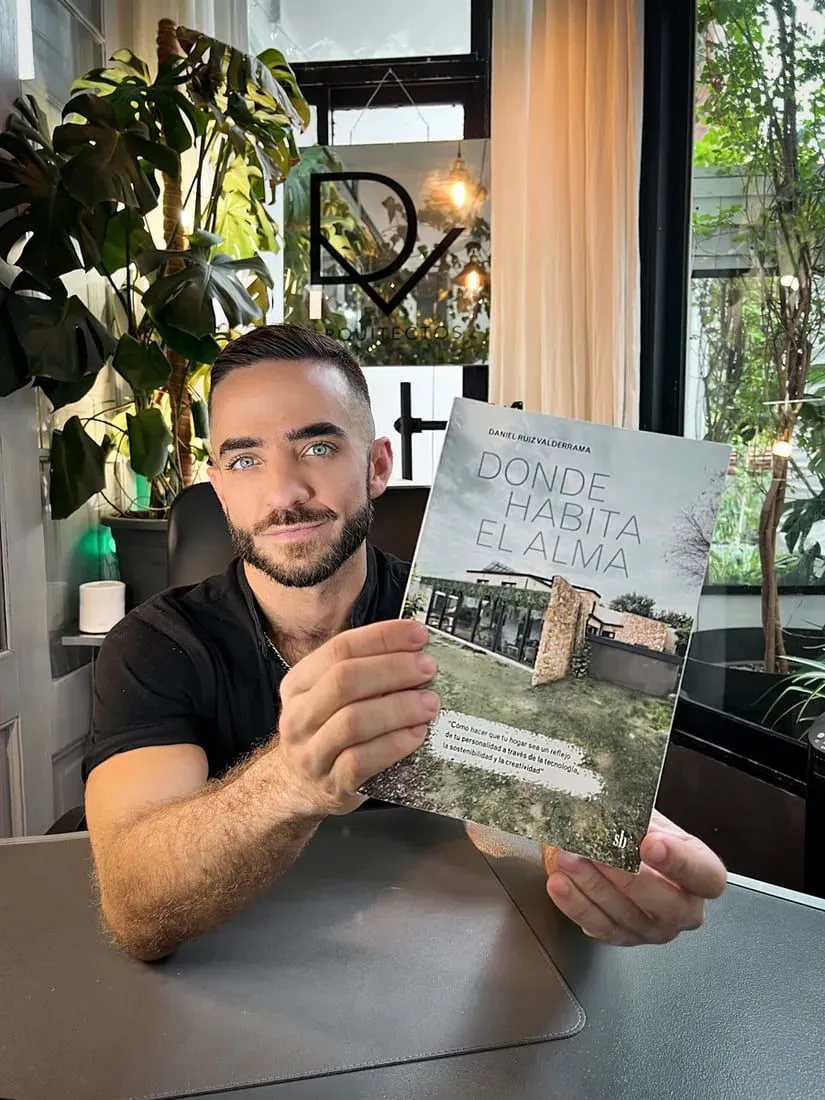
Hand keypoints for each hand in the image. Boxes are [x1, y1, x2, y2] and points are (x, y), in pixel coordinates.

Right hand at [274, 619, 438, 818]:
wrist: (301, 785)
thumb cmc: (327, 731)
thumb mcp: (329, 697)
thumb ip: (363, 672)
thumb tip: (414, 649)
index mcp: (298, 683)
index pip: (339, 649)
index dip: (382, 638)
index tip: (417, 635)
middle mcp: (299, 716)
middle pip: (344, 681)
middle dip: (393, 669)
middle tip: (427, 668)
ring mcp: (311, 753)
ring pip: (353, 721)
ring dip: (399, 707)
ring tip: (429, 703)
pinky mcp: (332, 784)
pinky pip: (362, 760)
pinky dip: (394, 744)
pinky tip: (416, 734)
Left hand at [542, 811, 726, 945]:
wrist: (618, 851)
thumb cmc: (639, 833)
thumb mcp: (646, 816)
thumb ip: (638, 816)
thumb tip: (612, 804)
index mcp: (702, 874)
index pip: (706, 876)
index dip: (680, 862)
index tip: (649, 843)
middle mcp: (684, 909)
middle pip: (666, 905)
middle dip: (627, 876)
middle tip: (597, 853)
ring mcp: (654, 929)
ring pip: (627, 916)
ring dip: (592, 886)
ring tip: (568, 859)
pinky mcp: (623, 937)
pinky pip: (599, 927)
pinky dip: (576, 904)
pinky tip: (560, 883)